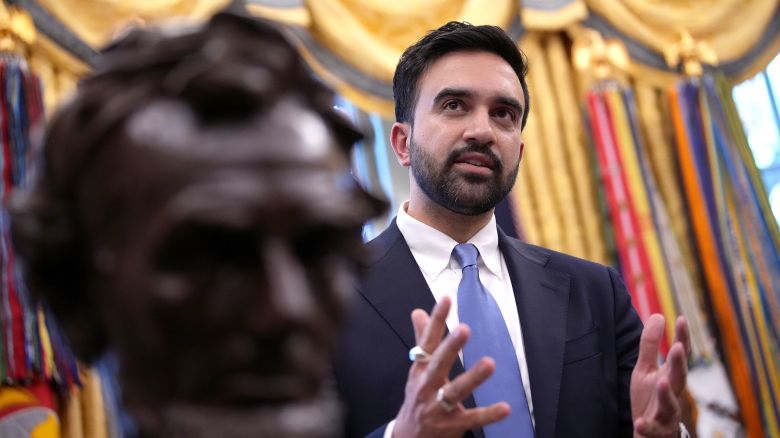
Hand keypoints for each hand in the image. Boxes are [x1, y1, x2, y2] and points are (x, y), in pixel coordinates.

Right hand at [392, 297, 509, 437]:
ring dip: (472, 377)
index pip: (428, 340)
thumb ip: (422, 339)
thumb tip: (418, 311)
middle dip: (450, 347)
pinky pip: (472, 419)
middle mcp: (427, 385)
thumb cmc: (417, 397)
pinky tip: (505, 407)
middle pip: (438, 364)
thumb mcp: (417, 369)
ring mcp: (438, 407)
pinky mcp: (452, 425)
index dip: (437, 320)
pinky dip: (488, 414)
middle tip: (464, 328)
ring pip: (455, 391)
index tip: (446, 299)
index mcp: (420, 369)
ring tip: (489, 363)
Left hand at [631, 314, 690, 436]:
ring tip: (662, 382)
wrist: (650, 433)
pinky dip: (648, 426)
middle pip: (679, 378)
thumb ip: (651, 345)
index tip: (681, 318)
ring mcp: (667, 414)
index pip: (679, 356)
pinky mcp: (657, 431)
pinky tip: (640, 422)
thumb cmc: (650, 397)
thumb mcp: (646, 369)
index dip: (682, 338)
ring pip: (671, 405)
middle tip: (679, 347)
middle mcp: (673, 394)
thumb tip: (658, 315)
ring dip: (666, 394)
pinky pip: (653, 429)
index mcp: (670, 377)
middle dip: (680, 364)